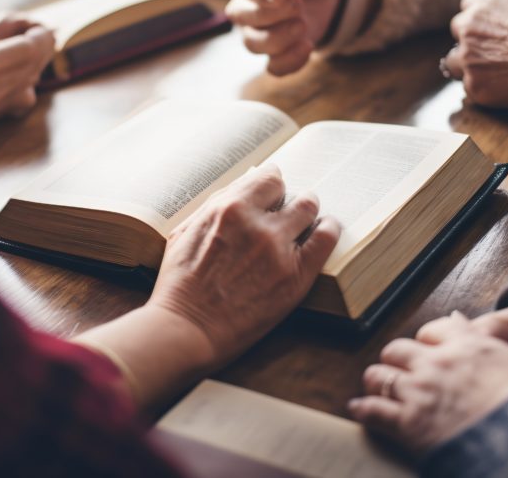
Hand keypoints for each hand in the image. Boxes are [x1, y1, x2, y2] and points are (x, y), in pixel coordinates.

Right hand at [0, 8, 55, 129]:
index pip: (31, 49)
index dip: (41, 35)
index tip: (44, 24)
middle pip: (34, 67)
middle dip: (41, 48)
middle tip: (40, 32)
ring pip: (29, 87)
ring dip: (33, 68)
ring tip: (27, 51)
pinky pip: (16, 104)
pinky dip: (22, 88)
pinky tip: (11, 77)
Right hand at [149, 163, 340, 364]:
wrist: (186, 329)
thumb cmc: (179, 284)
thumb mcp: (185, 233)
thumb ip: (215, 208)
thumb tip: (242, 189)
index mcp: (228, 208)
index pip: (269, 178)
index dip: (273, 185)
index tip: (274, 192)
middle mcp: (256, 223)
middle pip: (292, 193)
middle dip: (292, 200)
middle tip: (290, 211)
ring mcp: (277, 248)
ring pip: (309, 210)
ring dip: (309, 213)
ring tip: (308, 221)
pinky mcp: (295, 275)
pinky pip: (326, 239)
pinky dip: (328, 230)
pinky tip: (325, 231)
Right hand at [227, 0, 345, 75]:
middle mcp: (248, 8)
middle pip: (243, 19)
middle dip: (271, 15)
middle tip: (299, 4)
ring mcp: (261, 32)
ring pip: (254, 45)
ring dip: (279, 40)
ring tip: (304, 24)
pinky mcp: (280, 51)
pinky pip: (274, 67)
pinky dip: (289, 62)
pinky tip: (308, 45)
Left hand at [351, 312, 507, 456]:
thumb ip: (491, 342)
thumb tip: (462, 318)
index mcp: (468, 344)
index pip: (434, 330)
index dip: (427, 341)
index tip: (426, 349)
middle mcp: (438, 362)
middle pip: (399, 349)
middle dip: (396, 360)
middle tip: (397, 370)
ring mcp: (420, 390)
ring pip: (380, 375)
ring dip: (378, 381)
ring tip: (376, 388)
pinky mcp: (408, 423)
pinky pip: (373, 410)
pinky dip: (364, 410)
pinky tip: (358, 410)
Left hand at [442, 0, 507, 106]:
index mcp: (480, 2)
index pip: (467, 10)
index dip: (481, 22)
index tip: (496, 31)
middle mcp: (466, 27)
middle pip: (457, 34)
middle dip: (471, 42)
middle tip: (493, 53)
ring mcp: (468, 58)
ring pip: (454, 62)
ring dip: (468, 66)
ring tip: (491, 72)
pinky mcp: (475, 85)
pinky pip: (471, 87)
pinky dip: (484, 88)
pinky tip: (504, 88)